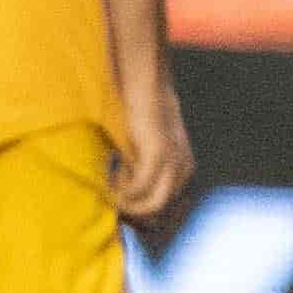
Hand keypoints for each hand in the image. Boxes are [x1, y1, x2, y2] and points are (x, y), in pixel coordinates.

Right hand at [108, 61, 194, 239]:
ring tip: (109, 190)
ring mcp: (174, 162)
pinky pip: (139, 187)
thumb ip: (135, 169)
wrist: (143, 82)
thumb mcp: (138, 148)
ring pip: (152, 204)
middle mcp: (183, 170)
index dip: (136, 210)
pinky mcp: (159, 154)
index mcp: (181, 170)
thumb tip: (118, 194)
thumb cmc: (135, 112)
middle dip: (132, 211)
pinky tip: (112, 176)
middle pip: (158, 210)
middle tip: (109, 200)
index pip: (162, 208)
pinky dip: (122, 188)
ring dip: (126, 202)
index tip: (115, 201)